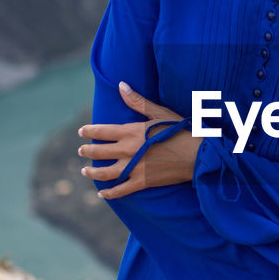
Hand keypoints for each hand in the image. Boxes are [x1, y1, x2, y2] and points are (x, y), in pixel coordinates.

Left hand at [78, 82, 202, 198]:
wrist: (197, 155)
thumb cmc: (181, 131)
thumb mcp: (159, 113)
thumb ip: (137, 101)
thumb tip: (121, 85)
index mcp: (131, 132)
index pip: (101, 131)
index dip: (89, 131)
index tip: (81, 132)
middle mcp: (128, 150)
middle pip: (99, 152)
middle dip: (87, 151)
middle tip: (81, 151)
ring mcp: (134, 168)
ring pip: (105, 173)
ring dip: (92, 172)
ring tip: (85, 170)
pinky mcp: (142, 182)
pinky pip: (121, 190)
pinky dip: (110, 193)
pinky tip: (102, 193)